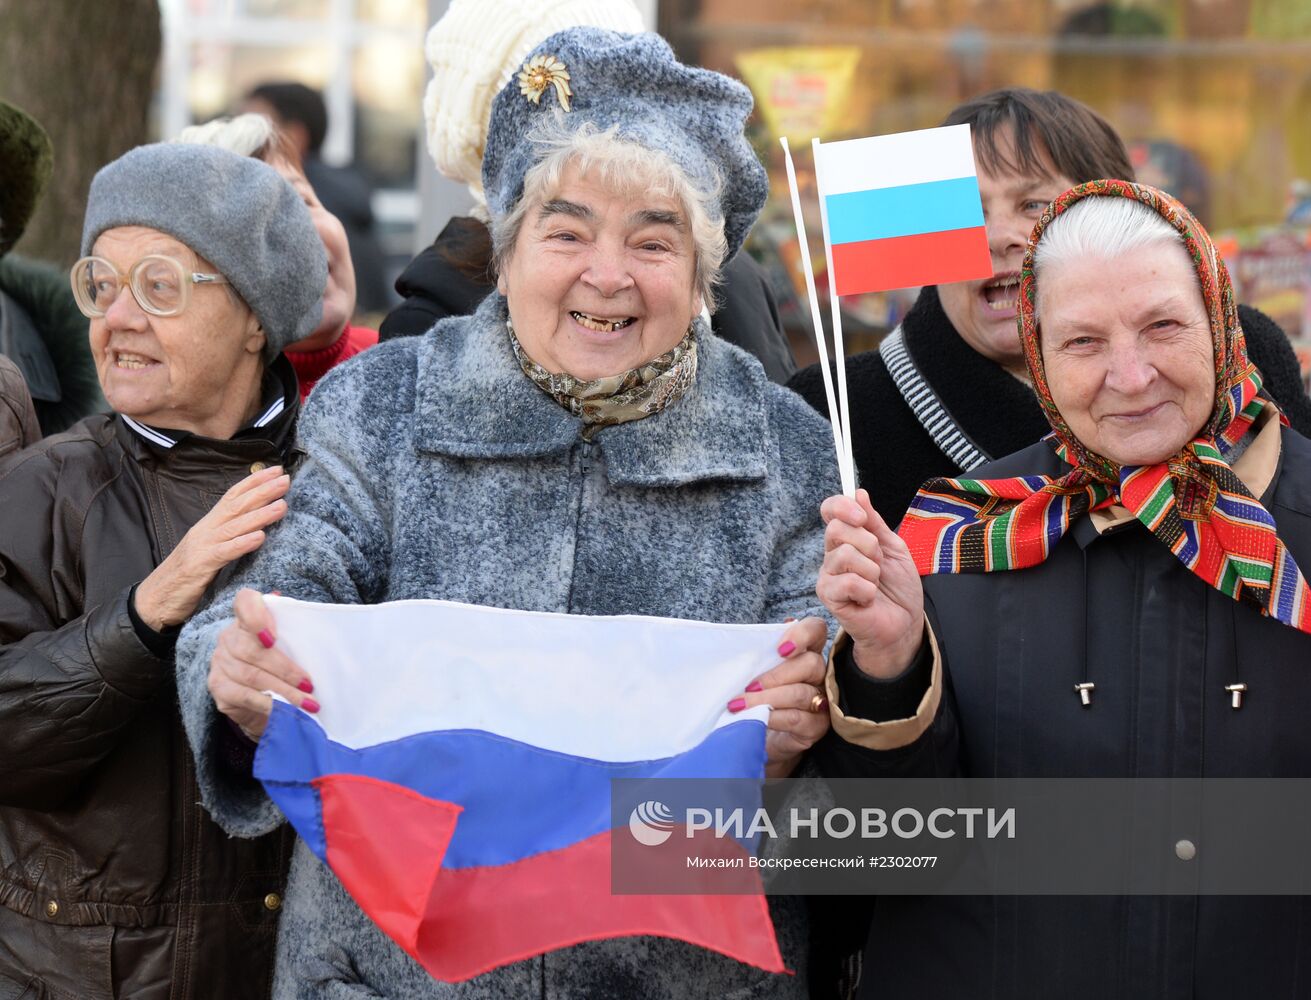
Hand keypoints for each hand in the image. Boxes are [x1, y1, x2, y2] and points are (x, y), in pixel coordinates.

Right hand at [134, 465, 289, 630]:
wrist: (152, 600)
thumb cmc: (184, 577)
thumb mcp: (208, 551)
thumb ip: (228, 537)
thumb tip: (256, 527)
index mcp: (208, 526)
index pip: (232, 496)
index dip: (254, 482)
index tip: (277, 470)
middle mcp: (205, 531)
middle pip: (236, 505)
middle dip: (262, 491)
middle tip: (285, 478)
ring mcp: (201, 547)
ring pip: (234, 526)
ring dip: (260, 515)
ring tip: (282, 505)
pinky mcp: (199, 567)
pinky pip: (224, 553)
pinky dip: (242, 544)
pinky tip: (260, 537)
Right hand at [208, 588, 316, 739]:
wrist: (258, 698)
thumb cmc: (279, 664)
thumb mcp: (289, 645)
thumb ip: (295, 633)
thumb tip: (318, 627)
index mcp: (246, 618)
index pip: (245, 602)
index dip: (257, 617)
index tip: (274, 638)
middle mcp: (229, 637)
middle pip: (253, 650)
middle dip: (286, 670)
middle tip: (309, 685)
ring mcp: (220, 662)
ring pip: (252, 676)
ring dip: (283, 691)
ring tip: (307, 703)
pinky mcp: (218, 687)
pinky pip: (244, 696)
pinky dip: (268, 704)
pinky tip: (285, 710)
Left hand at [730, 617, 830, 778]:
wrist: (759, 734)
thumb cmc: (758, 696)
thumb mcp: (755, 672)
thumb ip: (759, 654)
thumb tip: (751, 641)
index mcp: (805, 652)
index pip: (816, 630)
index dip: (802, 634)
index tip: (780, 648)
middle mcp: (819, 674)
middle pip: (811, 663)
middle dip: (776, 675)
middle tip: (749, 686)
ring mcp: (821, 701)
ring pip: (801, 693)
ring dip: (767, 698)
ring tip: (741, 704)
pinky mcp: (816, 727)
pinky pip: (797, 719)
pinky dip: (773, 717)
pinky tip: (756, 718)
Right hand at [816, 488, 923, 678]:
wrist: (904, 623)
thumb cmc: (898, 589)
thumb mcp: (894, 548)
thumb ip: (875, 523)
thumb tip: (858, 493)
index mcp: (847, 539)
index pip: (831, 510)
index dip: (842, 506)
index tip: (862, 517)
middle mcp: (832, 555)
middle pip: (837, 529)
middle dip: (869, 544)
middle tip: (879, 563)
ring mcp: (828, 576)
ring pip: (845, 555)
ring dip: (872, 570)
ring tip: (876, 583)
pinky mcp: (829, 597)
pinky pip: (847, 581)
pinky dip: (867, 589)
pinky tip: (869, 598)